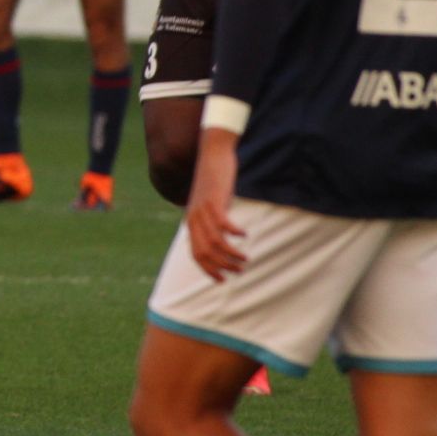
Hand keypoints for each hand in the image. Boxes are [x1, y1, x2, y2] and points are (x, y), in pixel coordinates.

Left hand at [185, 132, 247, 281]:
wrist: (212, 156)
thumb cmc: (214, 182)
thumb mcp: (210, 205)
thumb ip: (211, 222)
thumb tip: (220, 239)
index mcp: (191, 223)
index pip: (196, 255)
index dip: (209, 270)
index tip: (223, 280)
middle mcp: (194, 219)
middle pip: (205, 253)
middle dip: (223, 266)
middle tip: (239, 270)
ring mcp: (202, 210)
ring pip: (215, 242)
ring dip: (231, 254)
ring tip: (245, 258)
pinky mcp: (214, 201)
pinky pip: (223, 224)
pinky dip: (234, 233)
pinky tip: (245, 235)